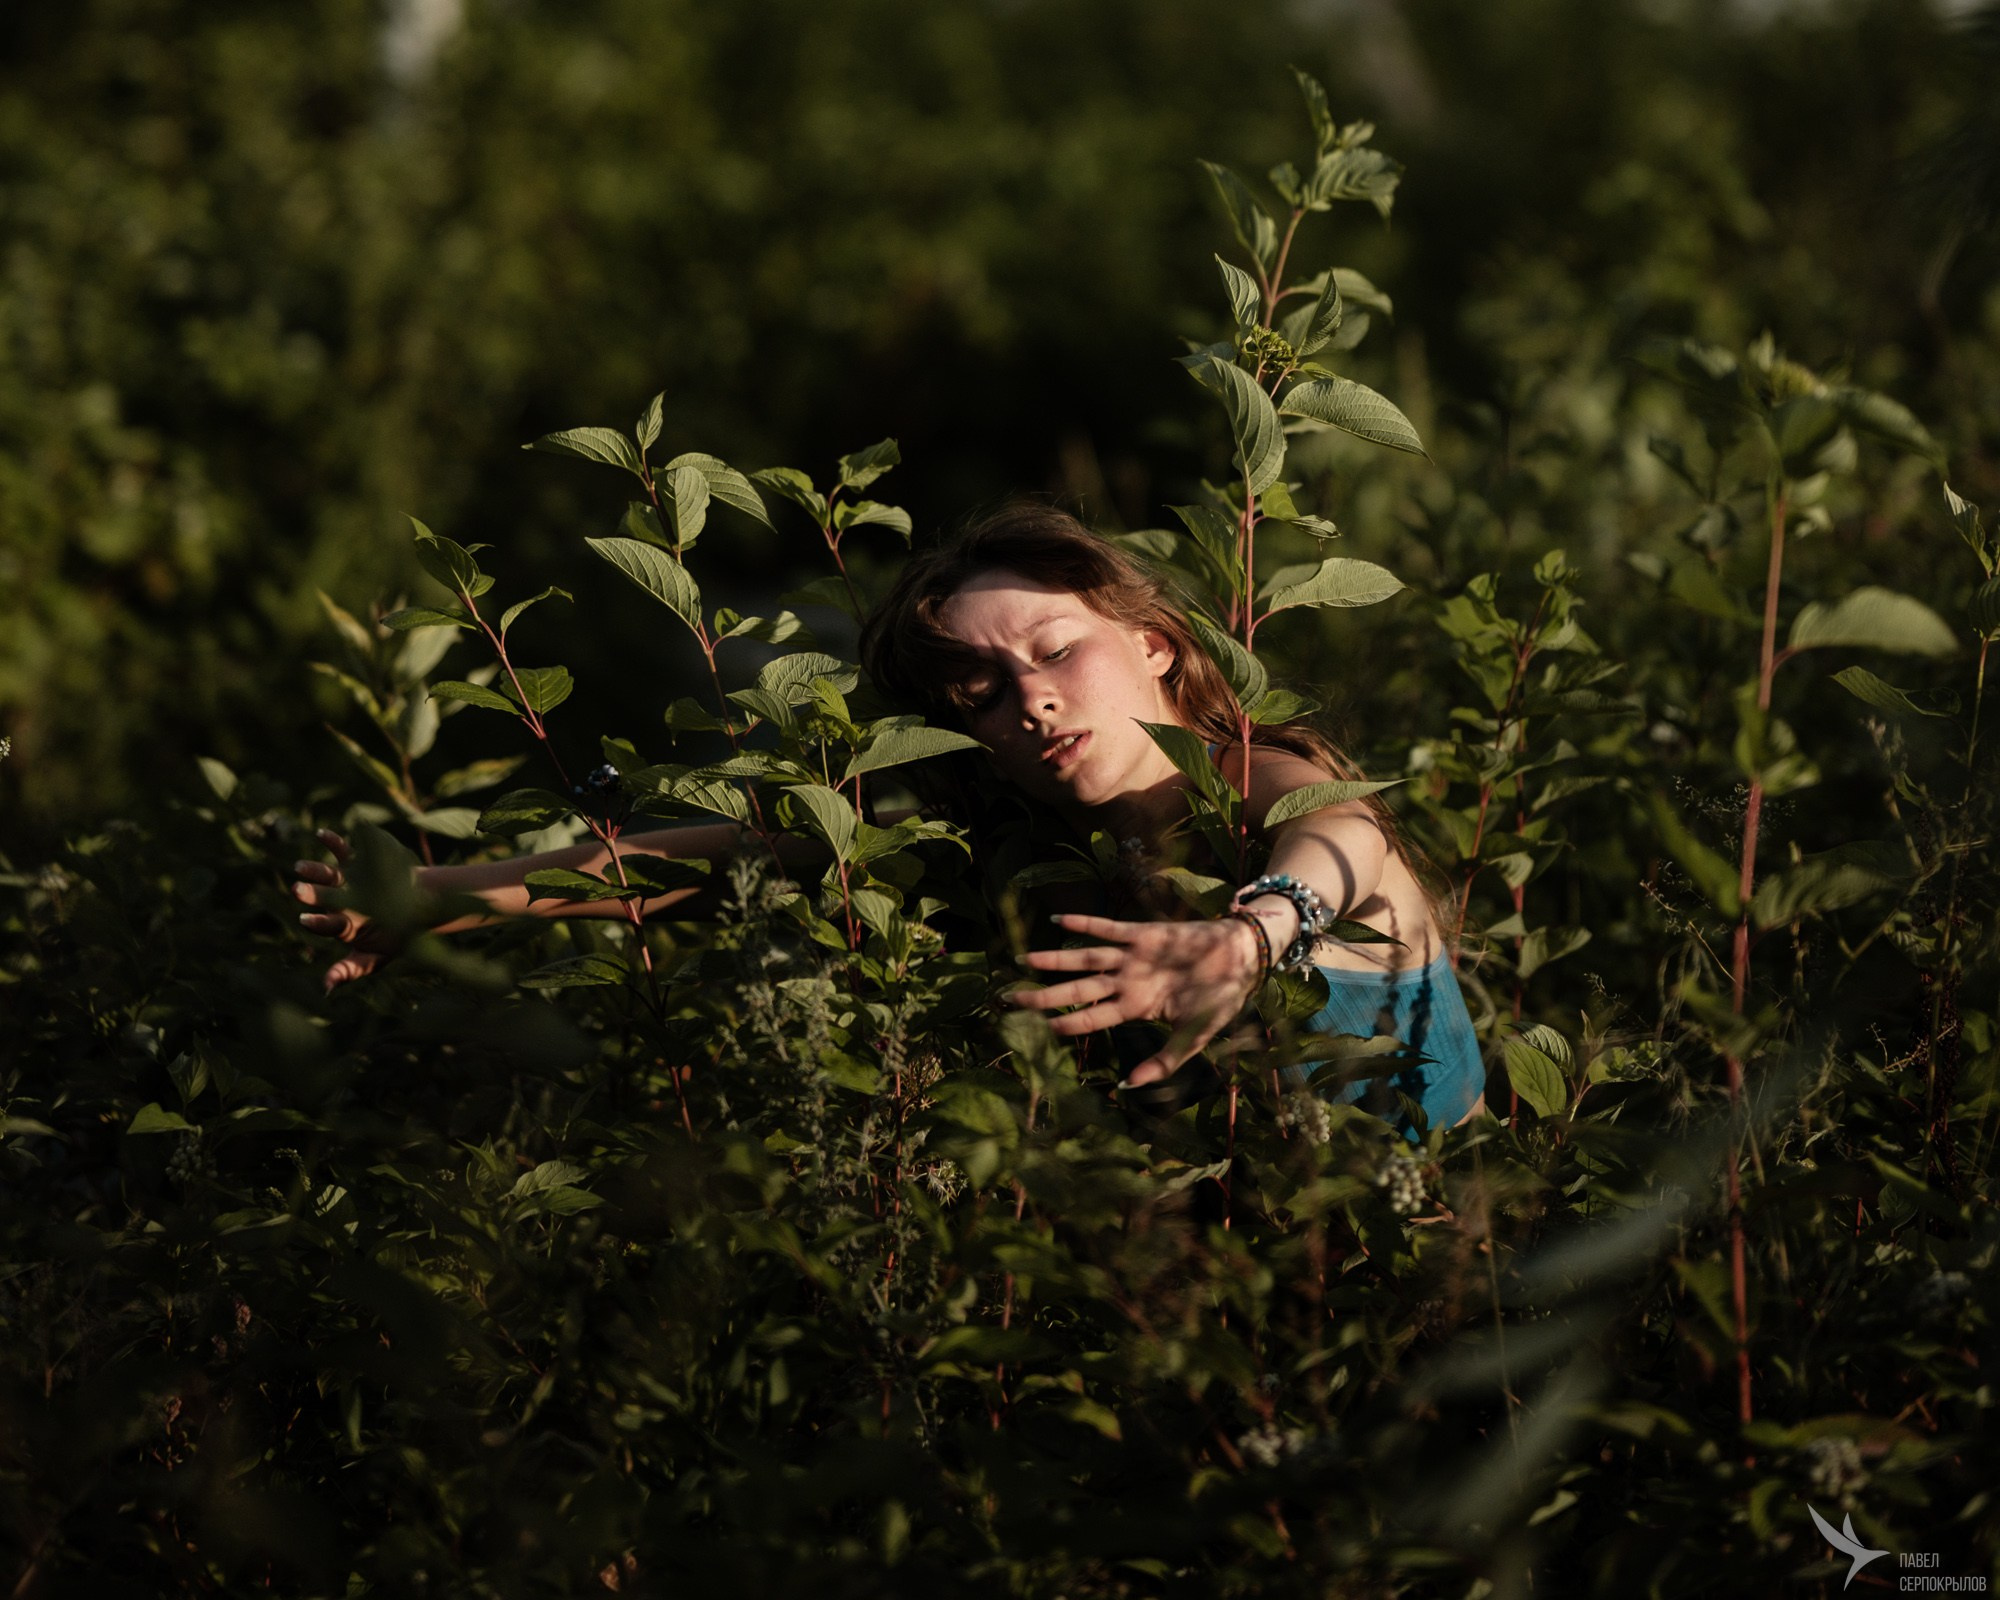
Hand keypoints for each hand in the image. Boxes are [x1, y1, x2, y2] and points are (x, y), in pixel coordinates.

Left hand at [290, 829, 400, 990]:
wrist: (418, 908)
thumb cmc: (393, 937)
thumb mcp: (374, 959)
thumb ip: (350, 970)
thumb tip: (325, 988)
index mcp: (342, 925)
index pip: (327, 924)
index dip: (317, 922)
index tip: (305, 920)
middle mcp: (340, 901)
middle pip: (322, 896)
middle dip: (310, 893)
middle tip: (297, 889)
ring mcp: (348, 881)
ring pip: (327, 873)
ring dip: (314, 869)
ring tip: (301, 866)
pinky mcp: (358, 862)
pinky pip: (344, 850)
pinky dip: (333, 841)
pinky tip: (321, 835)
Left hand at [1009, 912, 1264, 1086]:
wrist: (1241, 960)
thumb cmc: (1219, 1000)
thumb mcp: (1193, 1037)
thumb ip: (1164, 1061)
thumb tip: (1129, 1087)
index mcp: (1135, 1009)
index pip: (1089, 1020)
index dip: (1062, 1025)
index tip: (1033, 1031)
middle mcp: (1125, 983)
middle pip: (1075, 991)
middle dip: (1042, 995)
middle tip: (1006, 999)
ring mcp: (1131, 958)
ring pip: (1083, 959)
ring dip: (1053, 960)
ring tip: (1021, 959)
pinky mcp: (1143, 934)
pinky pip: (1107, 929)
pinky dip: (1083, 924)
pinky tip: (1055, 921)